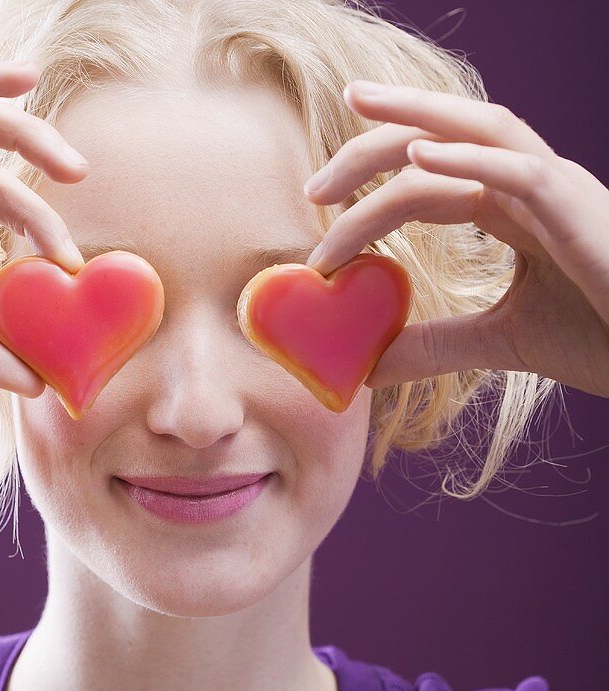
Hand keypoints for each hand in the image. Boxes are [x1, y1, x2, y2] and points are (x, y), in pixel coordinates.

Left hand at [303, 80, 608, 398]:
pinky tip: (418, 156)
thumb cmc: (602, 337)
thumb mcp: (501, 343)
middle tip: (314, 185)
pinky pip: (518, 168)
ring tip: (353, 120)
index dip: (370, 193)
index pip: (430, 180)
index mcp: (514, 209)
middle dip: (374, 146)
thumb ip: (437, 346)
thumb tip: (367, 367)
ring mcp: (558, 188)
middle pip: (444, 138)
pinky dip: (468, 156)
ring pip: (479, 128)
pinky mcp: (577, 208)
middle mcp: (531, 186)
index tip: (318, 223)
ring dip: (412, 122)